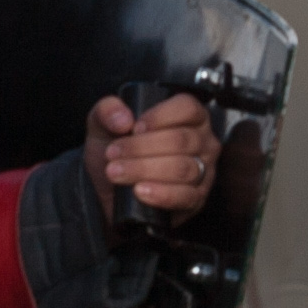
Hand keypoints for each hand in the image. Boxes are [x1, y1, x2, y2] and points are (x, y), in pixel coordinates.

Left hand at [84, 93, 219, 227]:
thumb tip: (123, 119)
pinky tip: (140, 191)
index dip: (160, 116)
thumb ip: (107, 111)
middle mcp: (202, 141)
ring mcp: (203, 171)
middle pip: (180, 140)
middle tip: (112, 154)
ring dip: (145, 170)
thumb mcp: (104, 124)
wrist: (109, 189)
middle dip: (141, 148)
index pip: (188, 108)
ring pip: (182, 168)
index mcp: (189, 116)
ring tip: (117, 173)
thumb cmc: (116, 151)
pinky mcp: (196, 199)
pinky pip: (186, 196)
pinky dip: (161, 194)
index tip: (134, 127)